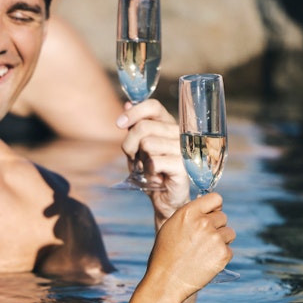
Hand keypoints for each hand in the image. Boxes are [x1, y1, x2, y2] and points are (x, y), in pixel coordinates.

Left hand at [116, 100, 190, 224]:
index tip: (119, 124)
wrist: (165, 198)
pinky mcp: (182, 166)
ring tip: (147, 169)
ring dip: (139, 161)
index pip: (153, 106)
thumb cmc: (152, 171)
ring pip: (147, 144)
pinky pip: (153, 162)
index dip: (134, 112)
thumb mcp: (138, 148)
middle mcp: (178, 133)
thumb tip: (127, 104)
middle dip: (130, 145)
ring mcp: (182, 149)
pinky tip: (155, 177)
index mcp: (168, 124)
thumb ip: (134, 127)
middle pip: (143, 127)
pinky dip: (147, 172)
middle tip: (135, 159)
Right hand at [146, 192, 234, 298]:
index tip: (210, 216)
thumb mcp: (171, 227)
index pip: (216, 198)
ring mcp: (215, 238)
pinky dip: (221, 256)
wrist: (165, 282)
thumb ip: (190, 216)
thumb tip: (208, 210)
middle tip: (202, 241)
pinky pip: (229, 250)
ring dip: (221, 241)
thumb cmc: (165, 255)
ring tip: (204, 252)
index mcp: (189, 212)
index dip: (214, 208)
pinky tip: (206, 262)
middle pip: (223, 217)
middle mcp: (204, 222)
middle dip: (216, 227)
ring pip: (229, 233)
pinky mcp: (223, 254)